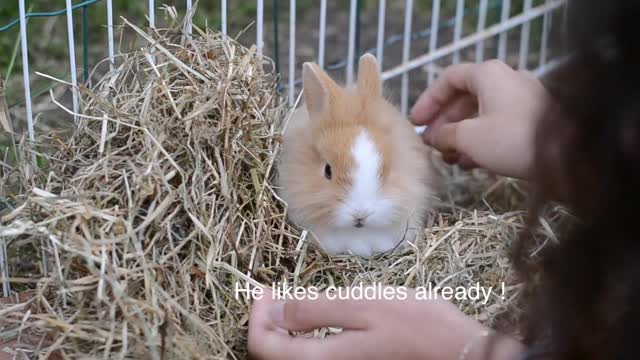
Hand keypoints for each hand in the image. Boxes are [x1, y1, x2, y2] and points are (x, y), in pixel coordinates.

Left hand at [248, 288, 523, 359]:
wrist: (459, 353)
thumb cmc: (416, 326)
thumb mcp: (362, 306)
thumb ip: (313, 310)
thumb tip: (274, 311)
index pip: (263, 347)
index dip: (256, 317)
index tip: (264, 290)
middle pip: (273, 357)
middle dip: (265, 324)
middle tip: (271, 294)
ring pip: (292, 359)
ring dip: (282, 332)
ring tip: (287, 303)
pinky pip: (313, 359)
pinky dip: (302, 340)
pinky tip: (313, 320)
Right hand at [410, 60, 550, 178]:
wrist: (569, 155)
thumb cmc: (513, 139)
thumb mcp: (469, 138)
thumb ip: (444, 134)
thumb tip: (432, 137)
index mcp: (488, 75)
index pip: (449, 79)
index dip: (429, 100)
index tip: (416, 122)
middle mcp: (506, 80)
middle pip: (465, 97)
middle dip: (444, 122)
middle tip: (430, 143)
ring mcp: (522, 99)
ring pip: (481, 113)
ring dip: (461, 135)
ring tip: (448, 158)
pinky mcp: (533, 119)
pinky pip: (498, 124)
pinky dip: (480, 140)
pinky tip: (470, 163)